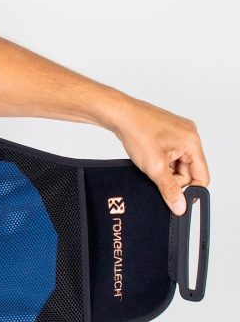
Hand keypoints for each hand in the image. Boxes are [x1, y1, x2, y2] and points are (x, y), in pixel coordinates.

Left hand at [105, 94, 209, 215]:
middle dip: (172, 178)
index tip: (177, 200)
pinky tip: (148, 159)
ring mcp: (178, 135)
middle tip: (156, 176)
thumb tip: (180, 206)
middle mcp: (189, 136)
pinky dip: (159, 162)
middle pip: (188, 171)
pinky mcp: (166, 135)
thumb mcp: (155, 167)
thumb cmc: (138, 132)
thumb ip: (169, 189)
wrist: (120, 116)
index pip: (201, 176)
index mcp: (193, 143)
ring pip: (176, 165)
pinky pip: (169, 156)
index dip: (190, 190)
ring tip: (149, 164)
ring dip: (164, 170)